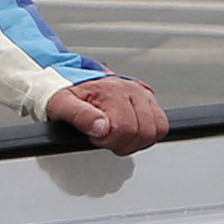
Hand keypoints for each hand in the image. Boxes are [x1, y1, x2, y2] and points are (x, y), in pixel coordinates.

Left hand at [45, 75, 169, 153]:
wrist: (72, 80)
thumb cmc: (67, 93)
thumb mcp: (62, 104)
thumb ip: (81, 116)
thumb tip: (101, 128)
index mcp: (111, 90)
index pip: (125, 129)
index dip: (109, 140)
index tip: (95, 137)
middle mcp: (131, 90)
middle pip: (143, 132)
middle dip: (122, 143)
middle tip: (105, 138)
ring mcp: (143, 94)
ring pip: (156, 130)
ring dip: (137, 141)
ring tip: (116, 136)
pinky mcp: (149, 100)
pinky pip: (161, 125)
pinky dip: (147, 135)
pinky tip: (129, 133)